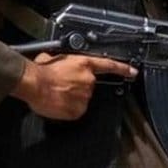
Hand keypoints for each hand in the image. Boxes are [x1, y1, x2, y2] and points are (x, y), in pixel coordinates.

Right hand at [11, 53, 137, 119]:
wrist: (35, 84)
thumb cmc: (42, 71)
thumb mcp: (53, 57)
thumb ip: (64, 61)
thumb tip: (58, 62)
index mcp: (84, 64)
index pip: (109, 65)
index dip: (123, 69)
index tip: (132, 72)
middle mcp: (88, 80)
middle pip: (88, 86)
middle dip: (77, 87)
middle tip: (61, 86)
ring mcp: (85, 96)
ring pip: (82, 99)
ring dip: (72, 98)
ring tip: (57, 94)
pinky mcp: (78, 110)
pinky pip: (76, 110)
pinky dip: (68, 109)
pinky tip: (58, 103)